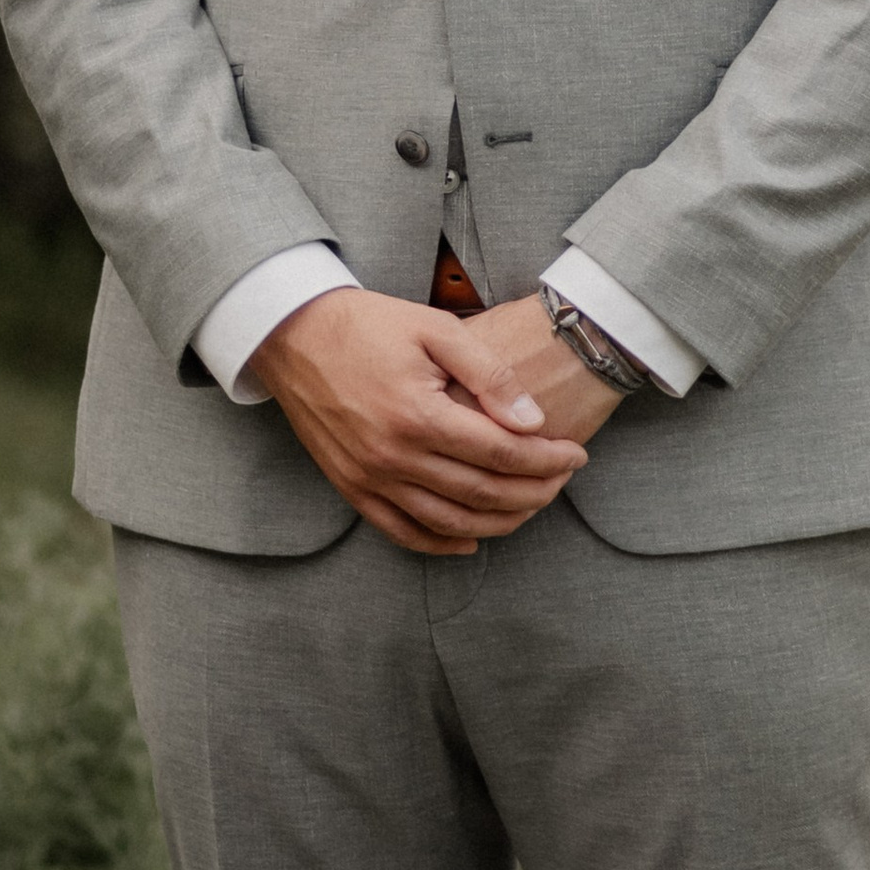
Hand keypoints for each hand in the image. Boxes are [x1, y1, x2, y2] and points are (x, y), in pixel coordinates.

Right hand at [247, 286, 588, 558]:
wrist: (293, 334)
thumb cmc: (369, 324)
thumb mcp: (436, 329)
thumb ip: (490, 375)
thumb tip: (534, 421)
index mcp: (418, 415)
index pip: (501, 453)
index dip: (546, 460)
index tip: (576, 455)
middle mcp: (393, 457)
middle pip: (482, 494)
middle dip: (535, 492)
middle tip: (563, 479)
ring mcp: (369, 479)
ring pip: (449, 523)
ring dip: (499, 522)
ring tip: (532, 505)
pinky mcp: (351, 489)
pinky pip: (403, 532)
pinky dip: (442, 544)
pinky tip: (473, 539)